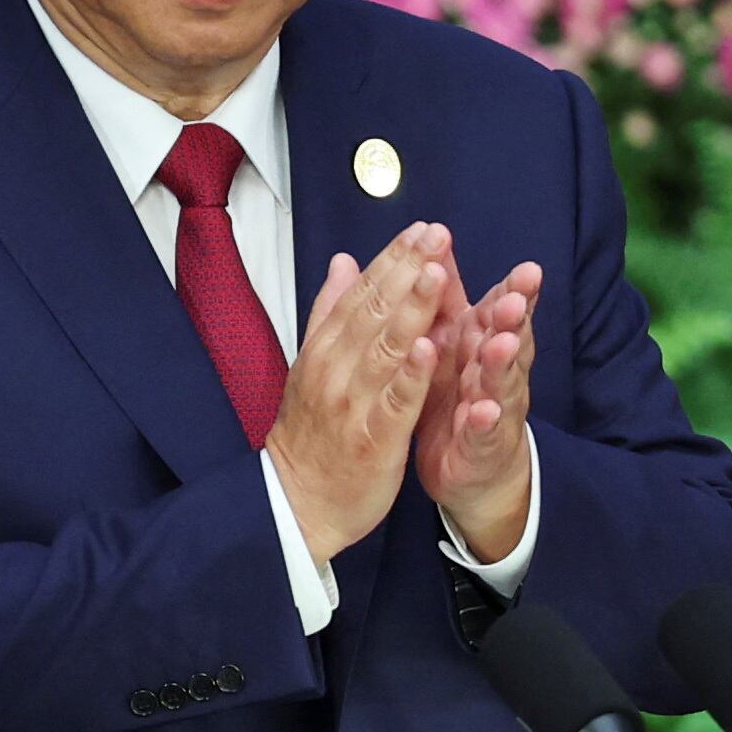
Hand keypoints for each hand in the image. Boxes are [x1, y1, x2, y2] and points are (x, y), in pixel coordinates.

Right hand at [263, 220, 450, 567]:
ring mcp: (352, 404)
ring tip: (435, 274)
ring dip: (410, 310)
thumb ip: (330, 312)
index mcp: (324, 350)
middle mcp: (335, 370)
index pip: (360, 295)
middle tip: (436, 236)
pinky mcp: (371, 440)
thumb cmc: (311, 434)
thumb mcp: (313, 364)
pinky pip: (393, 403)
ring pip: (384, 349)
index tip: (420, 230)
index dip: (391, 260)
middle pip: (373, 313)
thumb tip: (343, 261)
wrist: (296, 501)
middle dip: (406, 271)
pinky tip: (429, 348)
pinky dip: (410, 375)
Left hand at [416, 248, 538, 561]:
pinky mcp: (480, 446)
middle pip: (508, 341)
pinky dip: (484, 421)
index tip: (528, 268)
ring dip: (502, 363)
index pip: (499, 313)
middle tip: (518, 298)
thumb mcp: (451, 346)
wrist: (472, 472)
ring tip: (504, 343)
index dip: (514, 292)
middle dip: (515, 320)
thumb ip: (447, 302)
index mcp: (481, 346)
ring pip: (500, 383)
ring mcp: (493, 410)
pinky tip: (484, 411)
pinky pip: (482, 432)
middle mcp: (495, 374)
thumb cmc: (459, 396)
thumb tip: (436, 249)